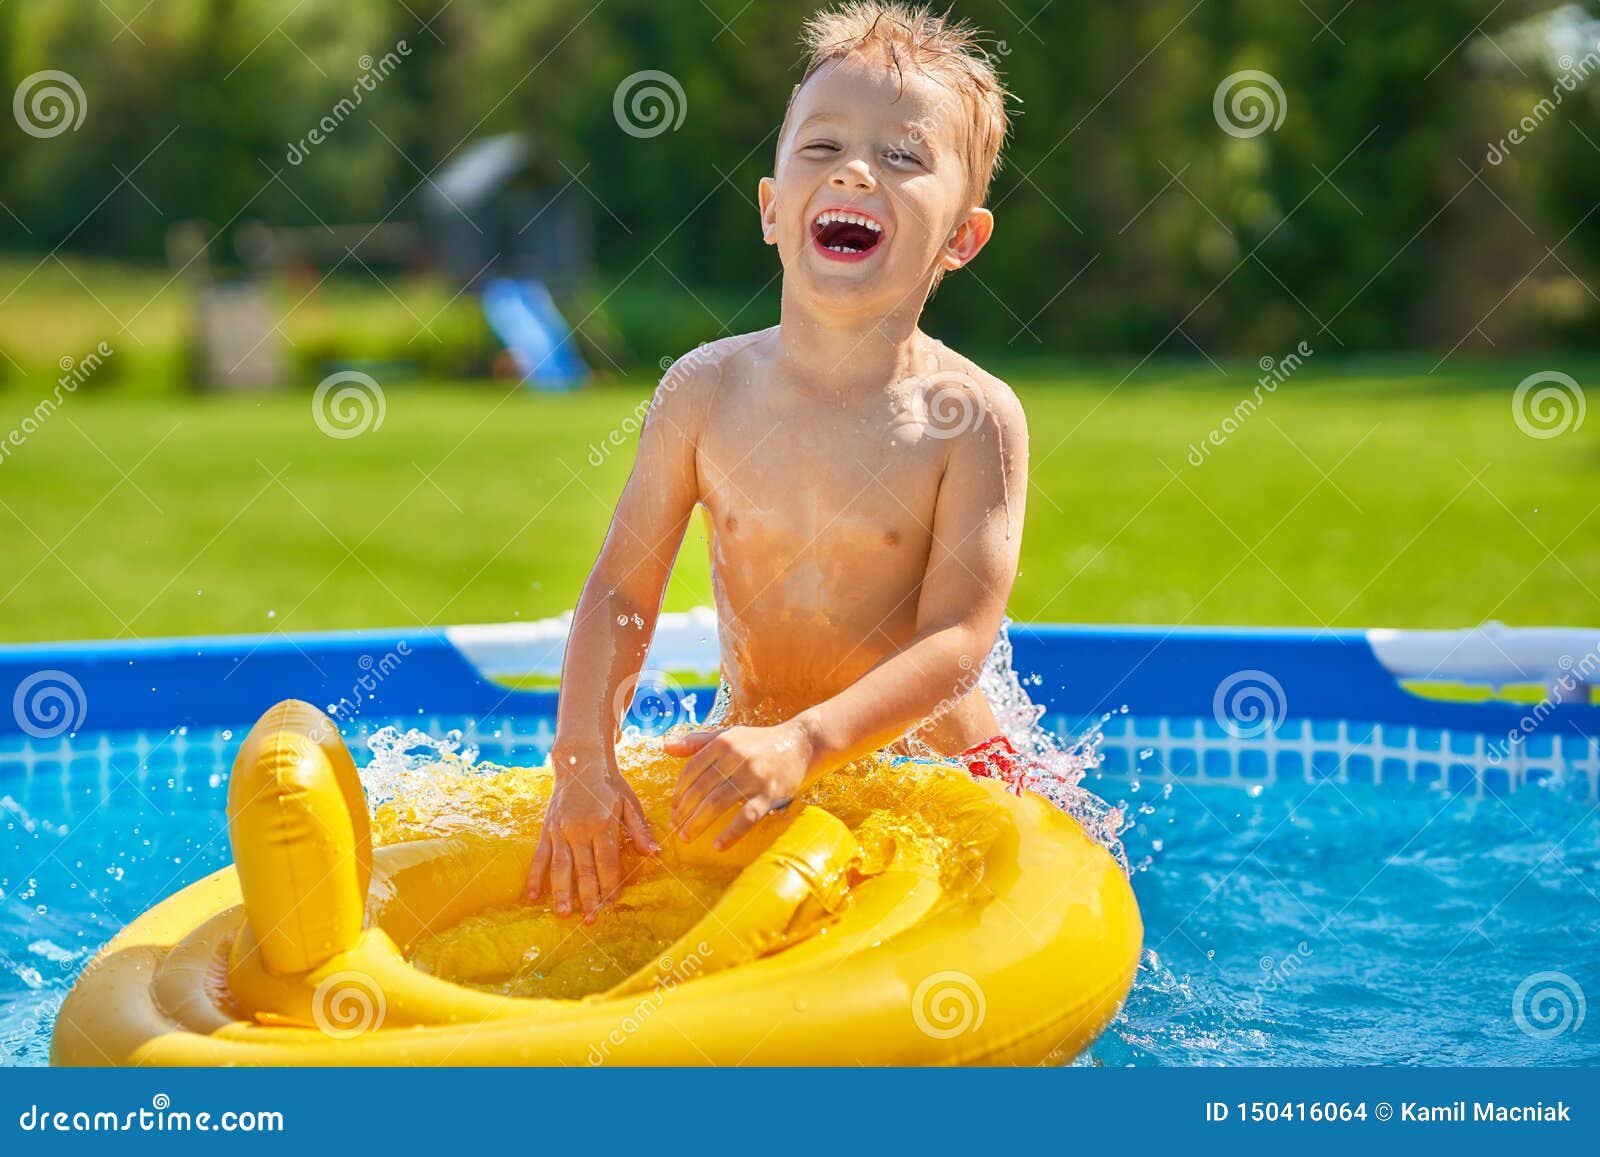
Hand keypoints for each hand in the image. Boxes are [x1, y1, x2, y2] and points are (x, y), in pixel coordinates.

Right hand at [527, 746, 657, 920]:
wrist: (579, 762)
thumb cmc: (609, 785)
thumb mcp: (630, 802)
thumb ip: (640, 829)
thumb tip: (654, 854)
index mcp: (602, 824)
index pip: (607, 861)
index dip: (611, 884)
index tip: (613, 903)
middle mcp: (579, 829)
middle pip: (584, 869)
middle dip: (588, 897)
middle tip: (591, 921)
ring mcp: (560, 831)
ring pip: (560, 867)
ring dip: (561, 893)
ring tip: (563, 914)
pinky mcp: (547, 830)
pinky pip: (539, 857)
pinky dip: (535, 877)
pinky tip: (533, 896)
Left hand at [665, 720, 814, 849]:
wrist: (802, 744)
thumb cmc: (760, 742)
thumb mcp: (728, 735)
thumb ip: (697, 741)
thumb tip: (665, 747)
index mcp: (723, 742)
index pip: (692, 770)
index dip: (679, 791)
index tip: (673, 808)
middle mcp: (737, 757)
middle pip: (701, 789)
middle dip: (684, 811)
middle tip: (675, 828)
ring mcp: (754, 776)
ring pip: (718, 803)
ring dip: (698, 823)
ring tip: (686, 837)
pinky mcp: (771, 793)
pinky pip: (746, 817)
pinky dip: (730, 833)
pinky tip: (717, 846)